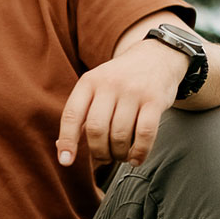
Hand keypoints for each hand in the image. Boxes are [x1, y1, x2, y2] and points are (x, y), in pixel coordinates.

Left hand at [56, 41, 188, 166]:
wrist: (157, 56)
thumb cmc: (122, 80)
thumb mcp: (97, 86)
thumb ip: (82, 114)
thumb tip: (63, 149)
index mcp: (89, 81)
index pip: (72, 114)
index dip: (67, 140)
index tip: (66, 161)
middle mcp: (109, 84)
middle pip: (96, 129)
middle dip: (99, 152)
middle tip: (105, 157)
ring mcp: (133, 91)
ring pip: (120, 135)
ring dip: (119, 154)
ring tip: (121, 155)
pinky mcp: (155, 100)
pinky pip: (145, 133)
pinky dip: (140, 152)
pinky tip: (136, 158)